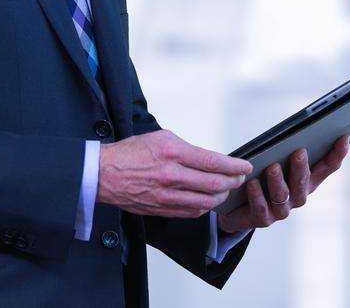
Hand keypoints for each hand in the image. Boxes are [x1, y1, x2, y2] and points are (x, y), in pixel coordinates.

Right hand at [96, 129, 252, 217]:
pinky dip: (205, 206)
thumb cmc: (131, 153)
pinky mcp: (162, 209)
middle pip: (214, 184)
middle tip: (240, 178)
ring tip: (226, 189)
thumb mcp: (162, 137)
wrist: (104, 174)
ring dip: (221, 196)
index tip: (245, 166)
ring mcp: (166, 195)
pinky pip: (192, 211)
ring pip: (206, 201)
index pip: (213, 162)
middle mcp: (171, 175)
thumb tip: (209, 159)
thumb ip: (188, 148)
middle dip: (233, 181)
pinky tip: (209, 200)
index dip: (234, 166)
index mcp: (172, 153)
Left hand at [218, 136, 348, 234]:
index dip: (337, 154)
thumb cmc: (263, 177)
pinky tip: (252, 183)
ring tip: (272, 167)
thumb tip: (295, 129)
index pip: (328, 167)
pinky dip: (257, 195)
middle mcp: (298, 195)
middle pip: (304, 182)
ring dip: (278, 181)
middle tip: (299, 152)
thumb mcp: (277, 161)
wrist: (239, 208)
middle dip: (302, 167)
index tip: (343, 137)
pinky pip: (261, 208)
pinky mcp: (263, 219)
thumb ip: (287, 149)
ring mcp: (282, 209)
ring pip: (283, 195)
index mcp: (308, 180)